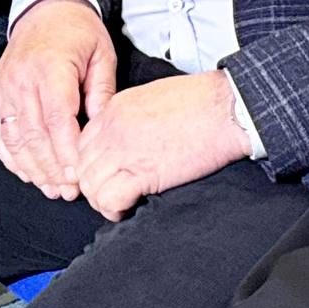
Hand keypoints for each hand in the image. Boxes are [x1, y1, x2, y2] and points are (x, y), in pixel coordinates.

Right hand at [0, 0, 118, 199]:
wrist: (45, 10)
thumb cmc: (76, 31)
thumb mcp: (102, 55)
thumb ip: (103, 92)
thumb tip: (104, 129)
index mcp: (50, 68)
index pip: (57, 119)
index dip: (67, 152)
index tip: (79, 174)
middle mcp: (22, 80)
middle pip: (34, 135)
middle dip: (52, 169)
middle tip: (69, 191)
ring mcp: (5, 89)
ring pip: (14, 139)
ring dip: (32, 168)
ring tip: (51, 188)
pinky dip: (10, 156)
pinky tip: (26, 172)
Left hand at [72, 71, 249, 218]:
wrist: (226, 108)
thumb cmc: (201, 102)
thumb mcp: (151, 98)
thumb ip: (129, 119)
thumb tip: (126, 144)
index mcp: (114, 109)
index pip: (82, 144)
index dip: (92, 165)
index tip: (107, 175)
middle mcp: (113, 129)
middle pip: (82, 167)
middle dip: (95, 185)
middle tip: (113, 194)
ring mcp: (125, 150)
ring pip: (90, 186)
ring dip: (103, 200)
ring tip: (121, 204)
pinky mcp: (144, 173)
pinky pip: (110, 198)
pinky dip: (115, 209)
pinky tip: (129, 207)